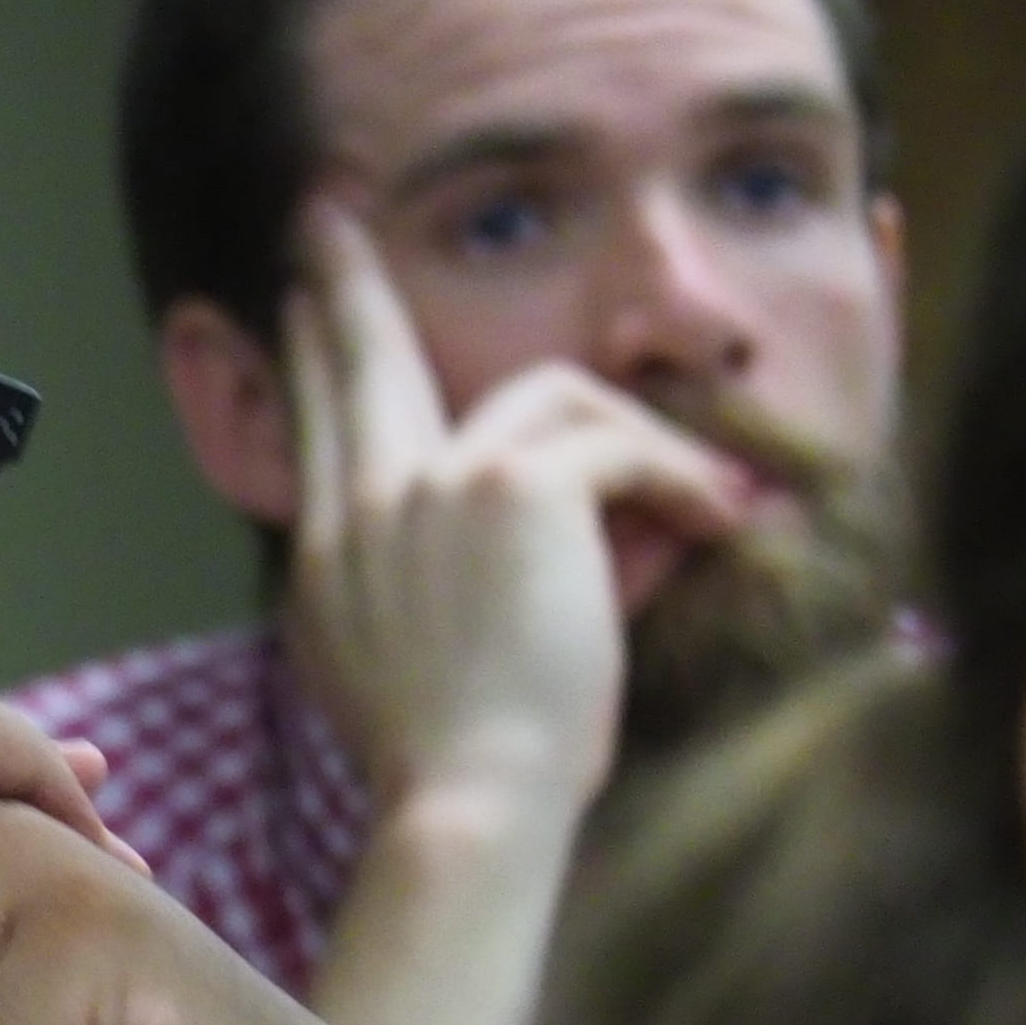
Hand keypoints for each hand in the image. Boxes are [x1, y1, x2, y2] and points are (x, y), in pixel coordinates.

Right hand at [280, 199, 760, 817]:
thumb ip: (425, 585)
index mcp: (330, 555)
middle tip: (331, 220)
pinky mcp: (515, 487)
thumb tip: (523, 529)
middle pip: (361, 358)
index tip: (306, 303)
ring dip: (632, 439)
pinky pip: (621, 445)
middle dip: (349, 281)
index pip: (321, 425)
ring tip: (699, 491)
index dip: (314, 357)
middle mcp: (365, 505)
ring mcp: (431, 487)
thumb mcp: (399, 671)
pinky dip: (682, 482)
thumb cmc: (457, 771)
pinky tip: (720, 523)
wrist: (467, 804)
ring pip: (549, 395)